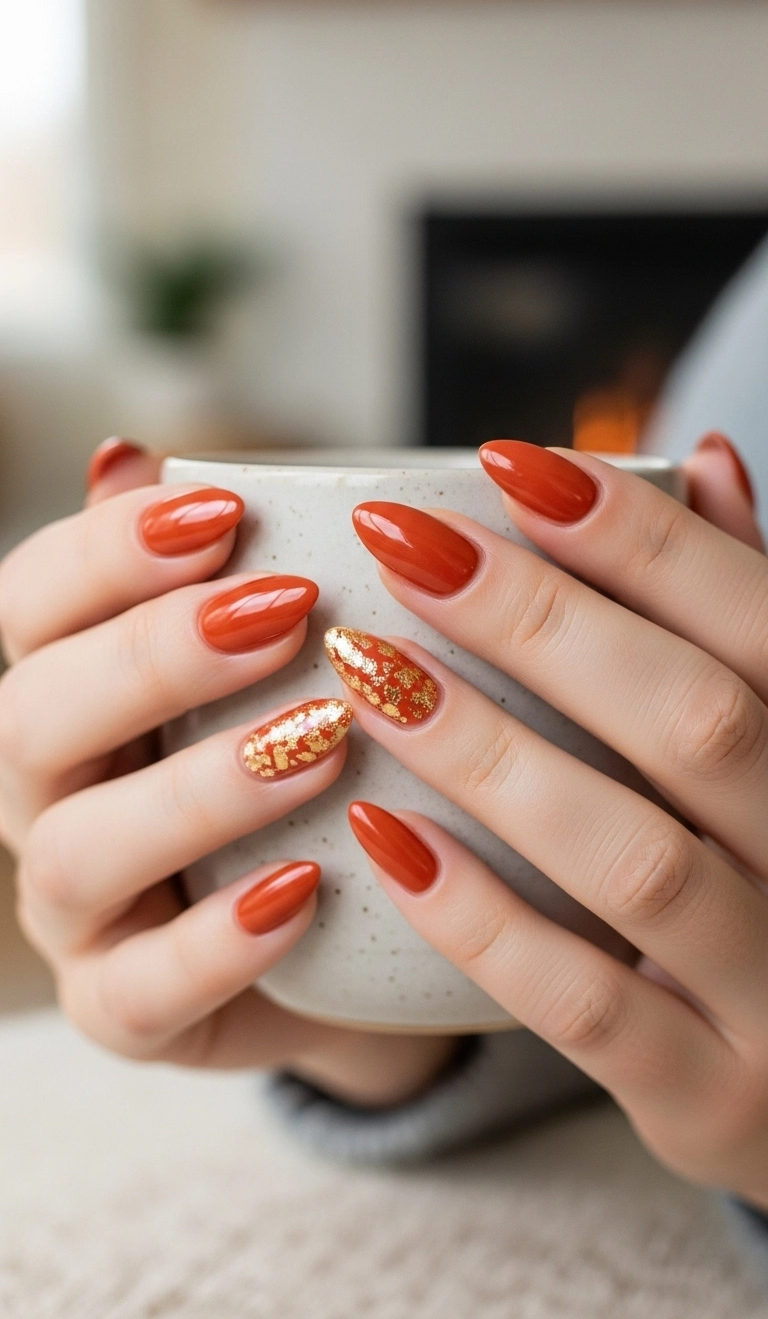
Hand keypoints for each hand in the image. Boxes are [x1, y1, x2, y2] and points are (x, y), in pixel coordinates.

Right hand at [0, 440, 451, 1105]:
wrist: (349, 929)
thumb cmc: (302, 764)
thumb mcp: (268, 659)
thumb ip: (204, 567)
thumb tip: (131, 455)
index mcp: (65, 688)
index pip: (31, 603)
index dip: (110, 551)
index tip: (226, 511)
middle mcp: (45, 794)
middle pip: (31, 716)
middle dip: (151, 656)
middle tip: (285, 612)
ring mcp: (76, 911)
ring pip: (76, 851)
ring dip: (195, 790)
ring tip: (320, 744)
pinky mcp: (126, 1010)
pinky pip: (140, 993)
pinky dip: (216, 942)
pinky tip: (302, 891)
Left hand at [333, 435, 767, 1204]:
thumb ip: (749, 618)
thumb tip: (711, 461)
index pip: (757, 621)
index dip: (639, 535)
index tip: (507, 464)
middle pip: (697, 721)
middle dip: (541, 622)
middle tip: (402, 546)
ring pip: (635, 859)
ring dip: (492, 754)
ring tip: (368, 672)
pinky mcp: (715, 1101)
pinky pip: (588, 1010)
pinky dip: (482, 919)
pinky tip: (383, 837)